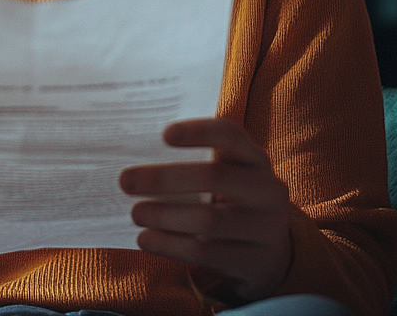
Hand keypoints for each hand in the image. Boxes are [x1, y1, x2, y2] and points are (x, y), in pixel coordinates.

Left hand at [119, 118, 291, 302]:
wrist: (271, 254)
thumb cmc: (233, 203)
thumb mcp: (228, 178)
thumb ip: (196, 165)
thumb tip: (138, 161)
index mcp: (256, 159)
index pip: (231, 135)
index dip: (199, 132)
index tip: (164, 135)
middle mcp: (269, 191)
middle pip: (214, 177)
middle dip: (164, 179)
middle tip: (126, 181)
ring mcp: (267, 229)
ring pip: (208, 220)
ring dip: (164, 216)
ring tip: (135, 213)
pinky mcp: (257, 263)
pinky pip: (206, 253)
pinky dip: (170, 246)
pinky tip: (146, 239)